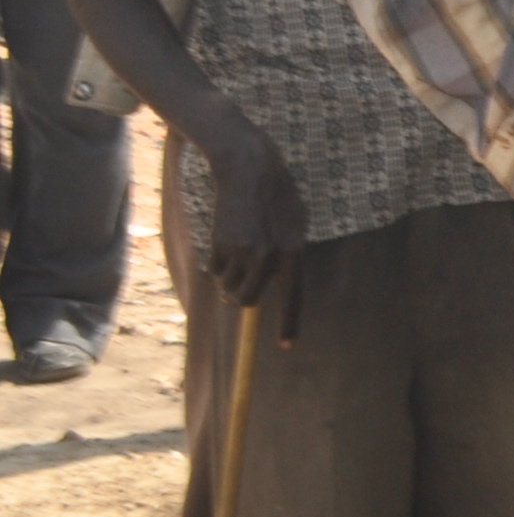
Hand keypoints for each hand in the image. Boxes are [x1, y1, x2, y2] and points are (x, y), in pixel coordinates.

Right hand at [199, 120, 311, 341]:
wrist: (251, 169)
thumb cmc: (273, 197)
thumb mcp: (290, 225)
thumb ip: (285, 255)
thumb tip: (271, 288)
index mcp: (295, 252)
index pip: (293, 295)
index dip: (289, 322)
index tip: (286, 347)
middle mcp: (273, 257)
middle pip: (246, 300)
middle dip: (236, 297)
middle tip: (233, 286)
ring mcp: (248, 252)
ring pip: (227, 287)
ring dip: (225, 277)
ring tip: (234, 249)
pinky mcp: (225, 245)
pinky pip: (215, 270)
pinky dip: (216, 261)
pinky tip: (225, 236)